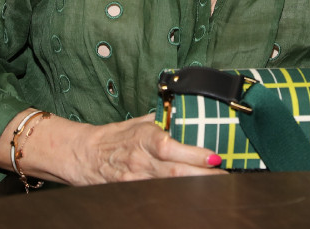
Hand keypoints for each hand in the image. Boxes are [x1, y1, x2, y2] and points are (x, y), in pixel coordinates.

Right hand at [0, 112, 224, 185]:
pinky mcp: (131, 192)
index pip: (170, 147)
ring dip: (192, 189)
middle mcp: (141, 161)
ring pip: (168, 188)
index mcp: (143, 138)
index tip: (215, 158)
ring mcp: (136, 181)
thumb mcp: (138, 123)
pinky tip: (191, 197)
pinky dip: (175, 197)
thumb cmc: (114, 137)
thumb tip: (187, 113)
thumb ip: (163, 121)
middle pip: (174, 173)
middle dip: (202, 177)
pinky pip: (156, 196)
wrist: (83, 156)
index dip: (193, 155)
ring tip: (216, 188)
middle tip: (225, 177)